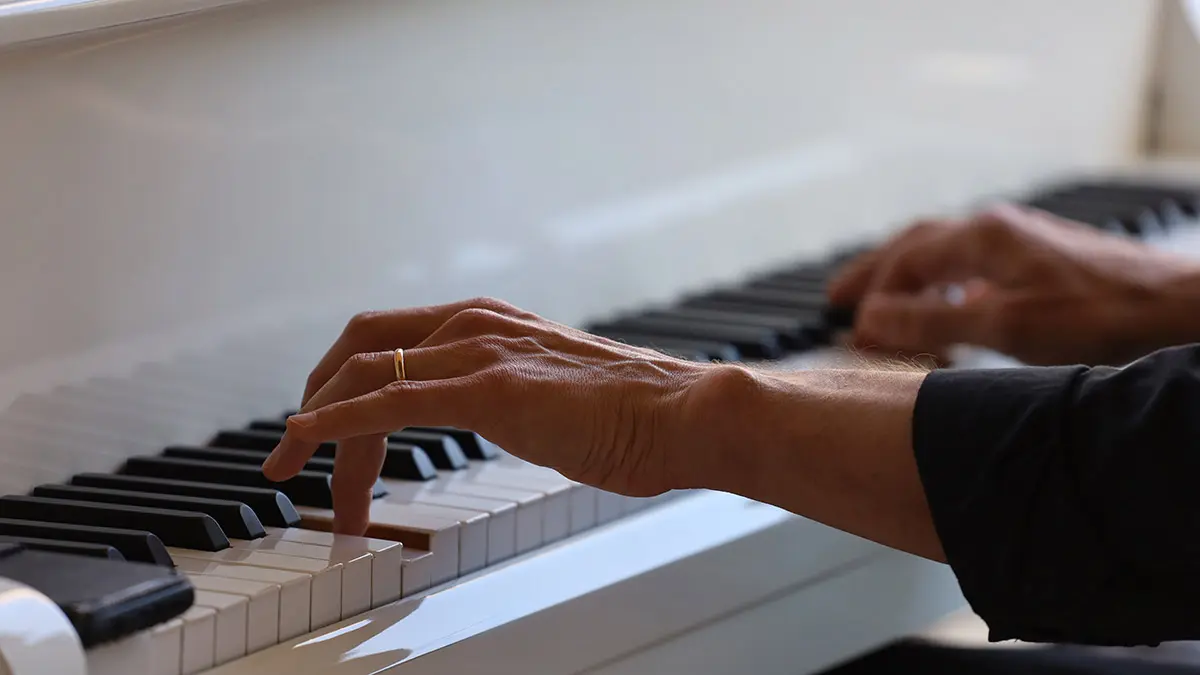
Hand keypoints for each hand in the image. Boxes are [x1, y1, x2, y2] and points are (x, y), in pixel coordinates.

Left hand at [261, 298, 721, 534]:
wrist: (680, 414)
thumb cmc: (631, 415)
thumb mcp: (552, 394)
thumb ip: (514, 393)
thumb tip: (503, 417)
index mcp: (489, 323)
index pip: (391, 342)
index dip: (345, 384)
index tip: (325, 429)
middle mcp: (475, 325)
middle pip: (362, 349)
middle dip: (319, 400)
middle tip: (302, 454)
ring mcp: (480, 352)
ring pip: (364, 374)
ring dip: (319, 427)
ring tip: (302, 477)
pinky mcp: (488, 389)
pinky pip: (386, 401)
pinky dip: (334, 422)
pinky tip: (306, 440)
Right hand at [827, 203, 1199, 365]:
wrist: (1175, 307)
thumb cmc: (1099, 315)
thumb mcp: (1005, 326)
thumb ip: (932, 324)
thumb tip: (870, 322)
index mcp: (980, 237)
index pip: (904, 261)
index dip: (873, 298)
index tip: (851, 332)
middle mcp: (995, 229)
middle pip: (915, 245)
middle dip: (874, 273)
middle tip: (836, 298)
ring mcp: (1019, 240)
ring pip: (944, 254)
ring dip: (907, 279)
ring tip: (882, 304)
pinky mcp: (1040, 259)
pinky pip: (973, 266)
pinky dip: (944, 286)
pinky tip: (950, 308)